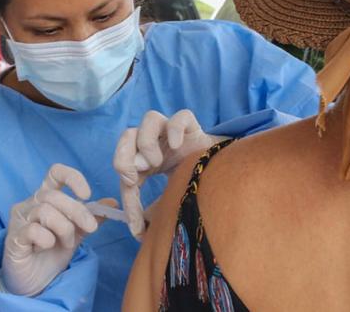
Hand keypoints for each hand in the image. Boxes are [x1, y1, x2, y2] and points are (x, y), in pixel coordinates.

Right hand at [1, 164, 109, 296]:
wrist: (36, 282)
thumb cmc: (52, 253)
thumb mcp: (77, 233)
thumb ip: (91, 217)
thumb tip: (112, 202)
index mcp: (45, 197)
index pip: (55, 173)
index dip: (72, 178)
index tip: (87, 195)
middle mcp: (29, 204)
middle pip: (54, 195)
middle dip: (77, 212)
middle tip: (90, 229)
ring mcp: (19, 220)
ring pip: (45, 211)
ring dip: (64, 229)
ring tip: (68, 243)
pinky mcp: (13, 238)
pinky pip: (33, 230)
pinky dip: (47, 239)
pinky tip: (48, 247)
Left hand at [114, 110, 222, 239]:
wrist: (226, 173)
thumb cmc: (194, 185)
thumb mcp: (169, 198)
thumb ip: (154, 210)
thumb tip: (139, 233)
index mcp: (146, 157)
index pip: (124, 167)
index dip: (125, 193)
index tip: (135, 219)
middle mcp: (157, 141)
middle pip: (127, 134)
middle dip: (123, 155)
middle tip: (135, 177)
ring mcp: (174, 132)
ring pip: (150, 119)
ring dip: (146, 142)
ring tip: (155, 163)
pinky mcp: (193, 127)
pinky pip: (181, 116)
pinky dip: (175, 128)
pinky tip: (177, 146)